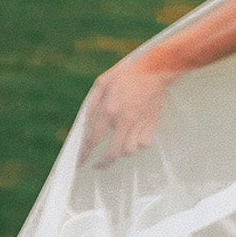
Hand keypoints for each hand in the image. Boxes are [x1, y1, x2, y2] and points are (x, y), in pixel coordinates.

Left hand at [84, 50, 178, 165]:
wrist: (155, 70)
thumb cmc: (128, 74)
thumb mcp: (103, 82)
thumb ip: (93, 102)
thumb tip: (86, 121)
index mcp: (109, 109)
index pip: (93, 138)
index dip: (85, 153)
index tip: (79, 162)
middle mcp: (124, 120)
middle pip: (113, 153)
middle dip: (103, 163)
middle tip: (98, 166)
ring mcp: (139, 124)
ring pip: (129, 151)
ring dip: (121, 152)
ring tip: (117, 147)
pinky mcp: (151, 124)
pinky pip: (144, 144)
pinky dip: (138, 144)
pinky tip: (134, 138)